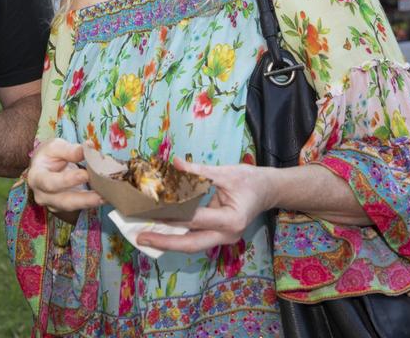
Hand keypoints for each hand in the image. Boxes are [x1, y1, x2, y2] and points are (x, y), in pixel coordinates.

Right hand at [26, 138, 102, 214]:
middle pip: (63, 201)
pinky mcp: (65, 207)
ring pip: (73, 207)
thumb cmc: (49, 155)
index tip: (85, 175)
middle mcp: (43, 195)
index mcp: (36, 177)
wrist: (44, 166)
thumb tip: (88, 148)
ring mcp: (54, 204)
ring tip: (107, 197)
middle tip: (101, 195)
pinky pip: (79, 206)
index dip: (67, 180)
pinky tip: (107, 197)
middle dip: (83, 199)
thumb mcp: (56, 147)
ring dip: (91, 203)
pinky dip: (93, 202)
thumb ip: (70, 150)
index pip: (50, 182)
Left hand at [137, 157, 274, 253]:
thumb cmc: (250, 180)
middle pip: (191, 244)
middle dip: (165, 242)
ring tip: (144, 236)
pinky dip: (177, 235)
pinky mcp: (218, 236)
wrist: (270, 190)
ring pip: (191, 245)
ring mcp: (223, 238)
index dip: (171, 213)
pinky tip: (159, 231)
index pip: (195, 218)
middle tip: (140, 237)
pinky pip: (195, 239)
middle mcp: (227, 234)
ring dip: (168, 241)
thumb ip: (197, 171)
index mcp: (232, 219)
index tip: (149, 210)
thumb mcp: (225, 172)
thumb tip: (173, 163)